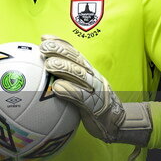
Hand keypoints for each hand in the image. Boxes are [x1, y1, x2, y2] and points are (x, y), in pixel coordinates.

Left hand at [39, 35, 150, 158]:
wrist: (118, 122)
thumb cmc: (94, 105)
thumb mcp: (81, 89)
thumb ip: (68, 79)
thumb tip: (43, 72)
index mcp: (88, 71)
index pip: (74, 53)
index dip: (60, 43)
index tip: (44, 37)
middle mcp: (93, 77)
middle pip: (76, 60)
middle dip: (60, 51)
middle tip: (44, 47)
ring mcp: (96, 90)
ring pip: (80, 75)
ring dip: (64, 68)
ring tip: (49, 64)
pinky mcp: (96, 106)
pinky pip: (83, 97)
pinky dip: (70, 91)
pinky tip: (58, 88)